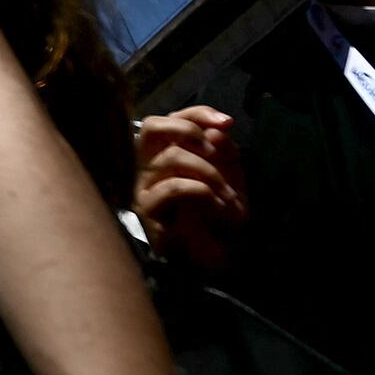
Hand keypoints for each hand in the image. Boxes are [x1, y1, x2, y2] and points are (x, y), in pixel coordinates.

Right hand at [132, 108, 246, 268]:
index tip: (228, 123)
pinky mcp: (147, 211)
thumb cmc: (219, 220)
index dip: (199, 113)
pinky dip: (202, 191)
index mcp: (168, 155)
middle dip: (187, 128)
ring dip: (209, 171)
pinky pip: (173, 187)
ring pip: (171, 157)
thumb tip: (218, 129)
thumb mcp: (230, 178)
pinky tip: (219, 206)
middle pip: (152, 127)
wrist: (214, 261)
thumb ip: (224, 151)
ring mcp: (145, 188)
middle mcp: (150, 168)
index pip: (173, 118)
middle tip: (214, 149)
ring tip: (228, 194)